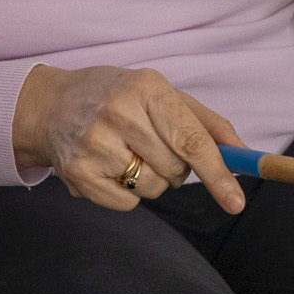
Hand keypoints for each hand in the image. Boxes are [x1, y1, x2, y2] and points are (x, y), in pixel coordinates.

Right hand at [11, 62, 245, 213]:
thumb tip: (242, 154)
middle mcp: (118, 115)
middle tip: (155, 146)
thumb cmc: (117, 97)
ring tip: (130, 154)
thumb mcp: (161, 93)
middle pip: (175, 169)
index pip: (191, 140)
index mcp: (146, 89)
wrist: (51, 105)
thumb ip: (206, 123)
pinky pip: (128, 204)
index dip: (218, 173)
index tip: (236, 201)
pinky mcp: (78, 174)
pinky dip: (128, 193)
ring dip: (153, 180)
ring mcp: (95, 146)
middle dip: (178, 168)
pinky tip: (111, 167)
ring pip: (154, 189)